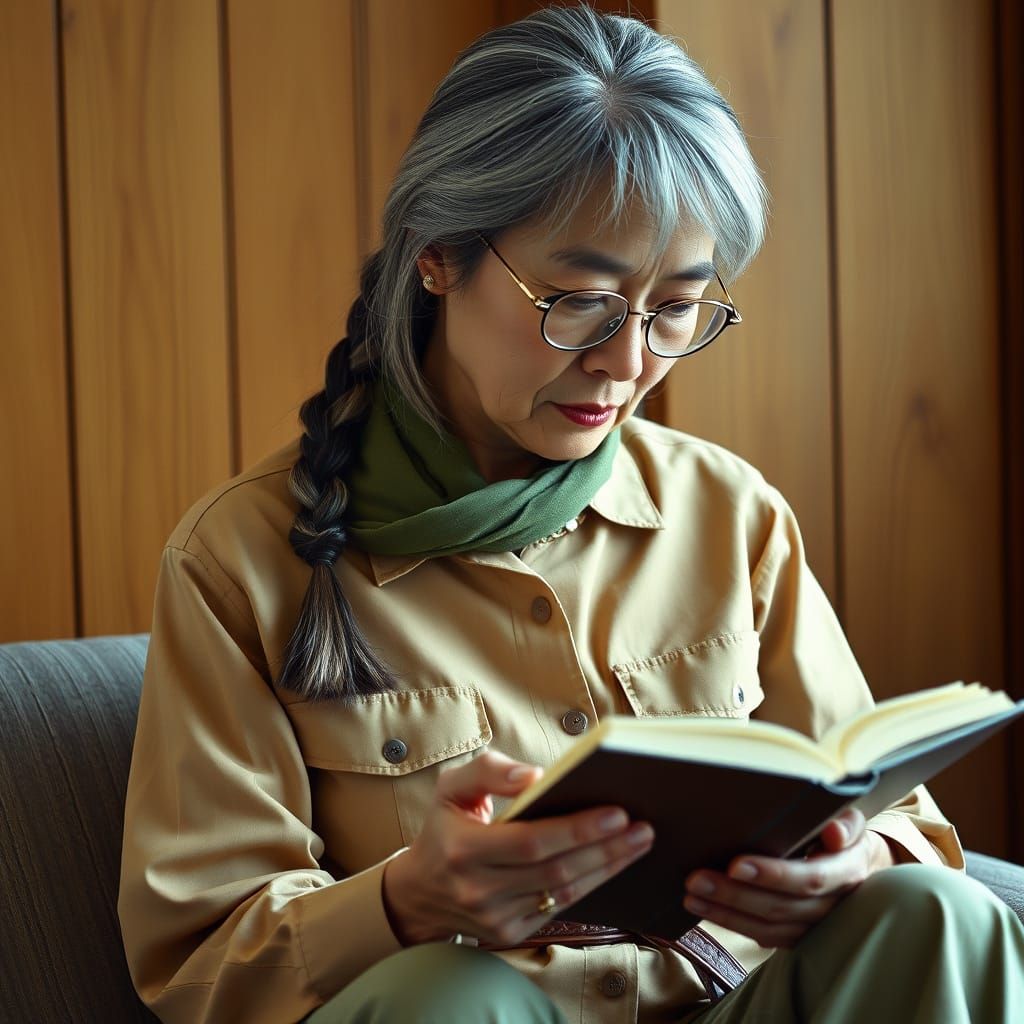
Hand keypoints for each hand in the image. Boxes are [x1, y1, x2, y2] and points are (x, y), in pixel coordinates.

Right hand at [382, 750, 653, 945]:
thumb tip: (535, 776)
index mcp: (464, 849)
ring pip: (564, 893)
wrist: (419, 892)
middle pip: (556, 871)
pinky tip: (612, 864)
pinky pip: (560, 909)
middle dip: (606, 849)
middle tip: (642, 827)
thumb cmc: (444, 828)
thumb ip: (490, 771)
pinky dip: (590, 885)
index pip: (531, 842)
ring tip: (639, 842)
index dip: (577, 830)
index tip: (616, 812)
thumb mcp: (452, 787)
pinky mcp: (510, 933)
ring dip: (607, 868)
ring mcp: (496, 917)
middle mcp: (479, 889)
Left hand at [683, 807, 894, 947]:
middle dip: (735, 895)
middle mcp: (832, 907)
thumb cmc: (847, 837)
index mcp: (846, 873)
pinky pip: (764, 937)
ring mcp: (814, 927)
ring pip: (768, 928)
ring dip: (726, 914)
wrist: (863, 871)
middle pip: (780, 907)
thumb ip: (845, 823)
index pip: (809, 878)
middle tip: (696, 879)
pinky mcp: (798, 936)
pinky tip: (705, 911)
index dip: (774, 875)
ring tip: (691, 897)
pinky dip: (733, 925)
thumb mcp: (852, 822)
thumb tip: (834, 833)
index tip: (735, 865)